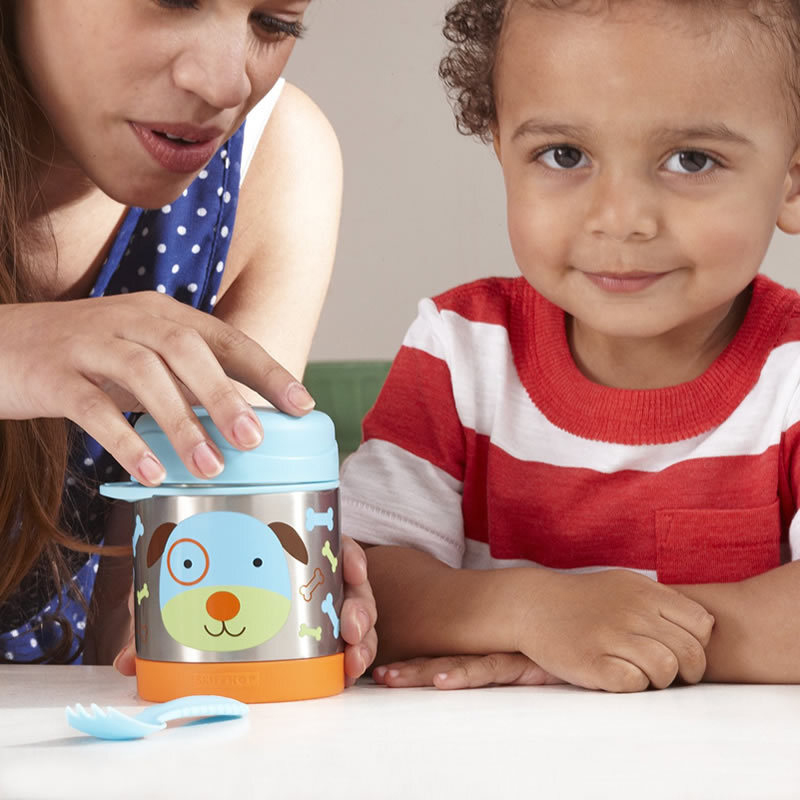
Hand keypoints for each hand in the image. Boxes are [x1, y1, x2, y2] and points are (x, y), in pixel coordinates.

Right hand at [0, 293, 314, 484]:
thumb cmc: (82, 358)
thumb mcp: (139, 357)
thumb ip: (183, 380)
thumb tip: (239, 420)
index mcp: (160, 314)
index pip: (224, 337)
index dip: (266, 369)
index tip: (302, 403)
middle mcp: (128, 319)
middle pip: (187, 349)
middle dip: (226, 396)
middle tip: (255, 441)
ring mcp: (88, 342)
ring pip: (144, 375)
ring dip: (182, 423)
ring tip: (210, 467)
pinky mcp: (52, 374)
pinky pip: (93, 407)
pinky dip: (126, 440)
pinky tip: (151, 471)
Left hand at [114, 536, 378, 683]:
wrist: (207, 627)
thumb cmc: (202, 594)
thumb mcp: (182, 596)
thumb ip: (158, 615)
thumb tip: (128, 661)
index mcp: (292, 553)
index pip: (332, 545)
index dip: (349, 555)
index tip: (352, 567)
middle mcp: (315, 581)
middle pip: (354, 587)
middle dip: (359, 605)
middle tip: (347, 626)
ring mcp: (323, 613)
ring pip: (358, 619)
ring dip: (362, 638)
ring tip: (351, 658)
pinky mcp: (324, 644)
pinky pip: (349, 648)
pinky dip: (353, 659)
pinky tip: (347, 671)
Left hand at [373, 653, 562, 688]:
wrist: (600, 624)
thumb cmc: (562, 638)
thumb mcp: (527, 650)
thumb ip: (499, 655)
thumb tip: (466, 664)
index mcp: (487, 641)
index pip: (442, 651)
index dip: (411, 657)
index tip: (380, 664)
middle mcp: (491, 644)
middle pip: (439, 656)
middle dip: (404, 666)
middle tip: (371, 674)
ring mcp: (505, 650)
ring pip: (453, 664)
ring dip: (419, 672)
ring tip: (388, 679)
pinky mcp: (525, 661)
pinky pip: (488, 669)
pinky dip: (464, 675)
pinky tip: (442, 681)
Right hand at [515, 569, 714, 691]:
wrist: (533, 604)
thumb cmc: (584, 600)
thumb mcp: (625, 584)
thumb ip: (662, 602)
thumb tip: (703, 627)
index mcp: (645, 592)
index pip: (701, 624)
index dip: (698, 643)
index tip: (680, 650)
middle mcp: (632, 611)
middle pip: (690, 653)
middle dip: (686, 671)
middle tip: (667, 673)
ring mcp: (611, 636)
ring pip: (666, 670)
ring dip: (659, 680)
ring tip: (642, 674)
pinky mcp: (592, 662)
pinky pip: (634, 684)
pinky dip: (631, 685)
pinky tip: (617, 675)